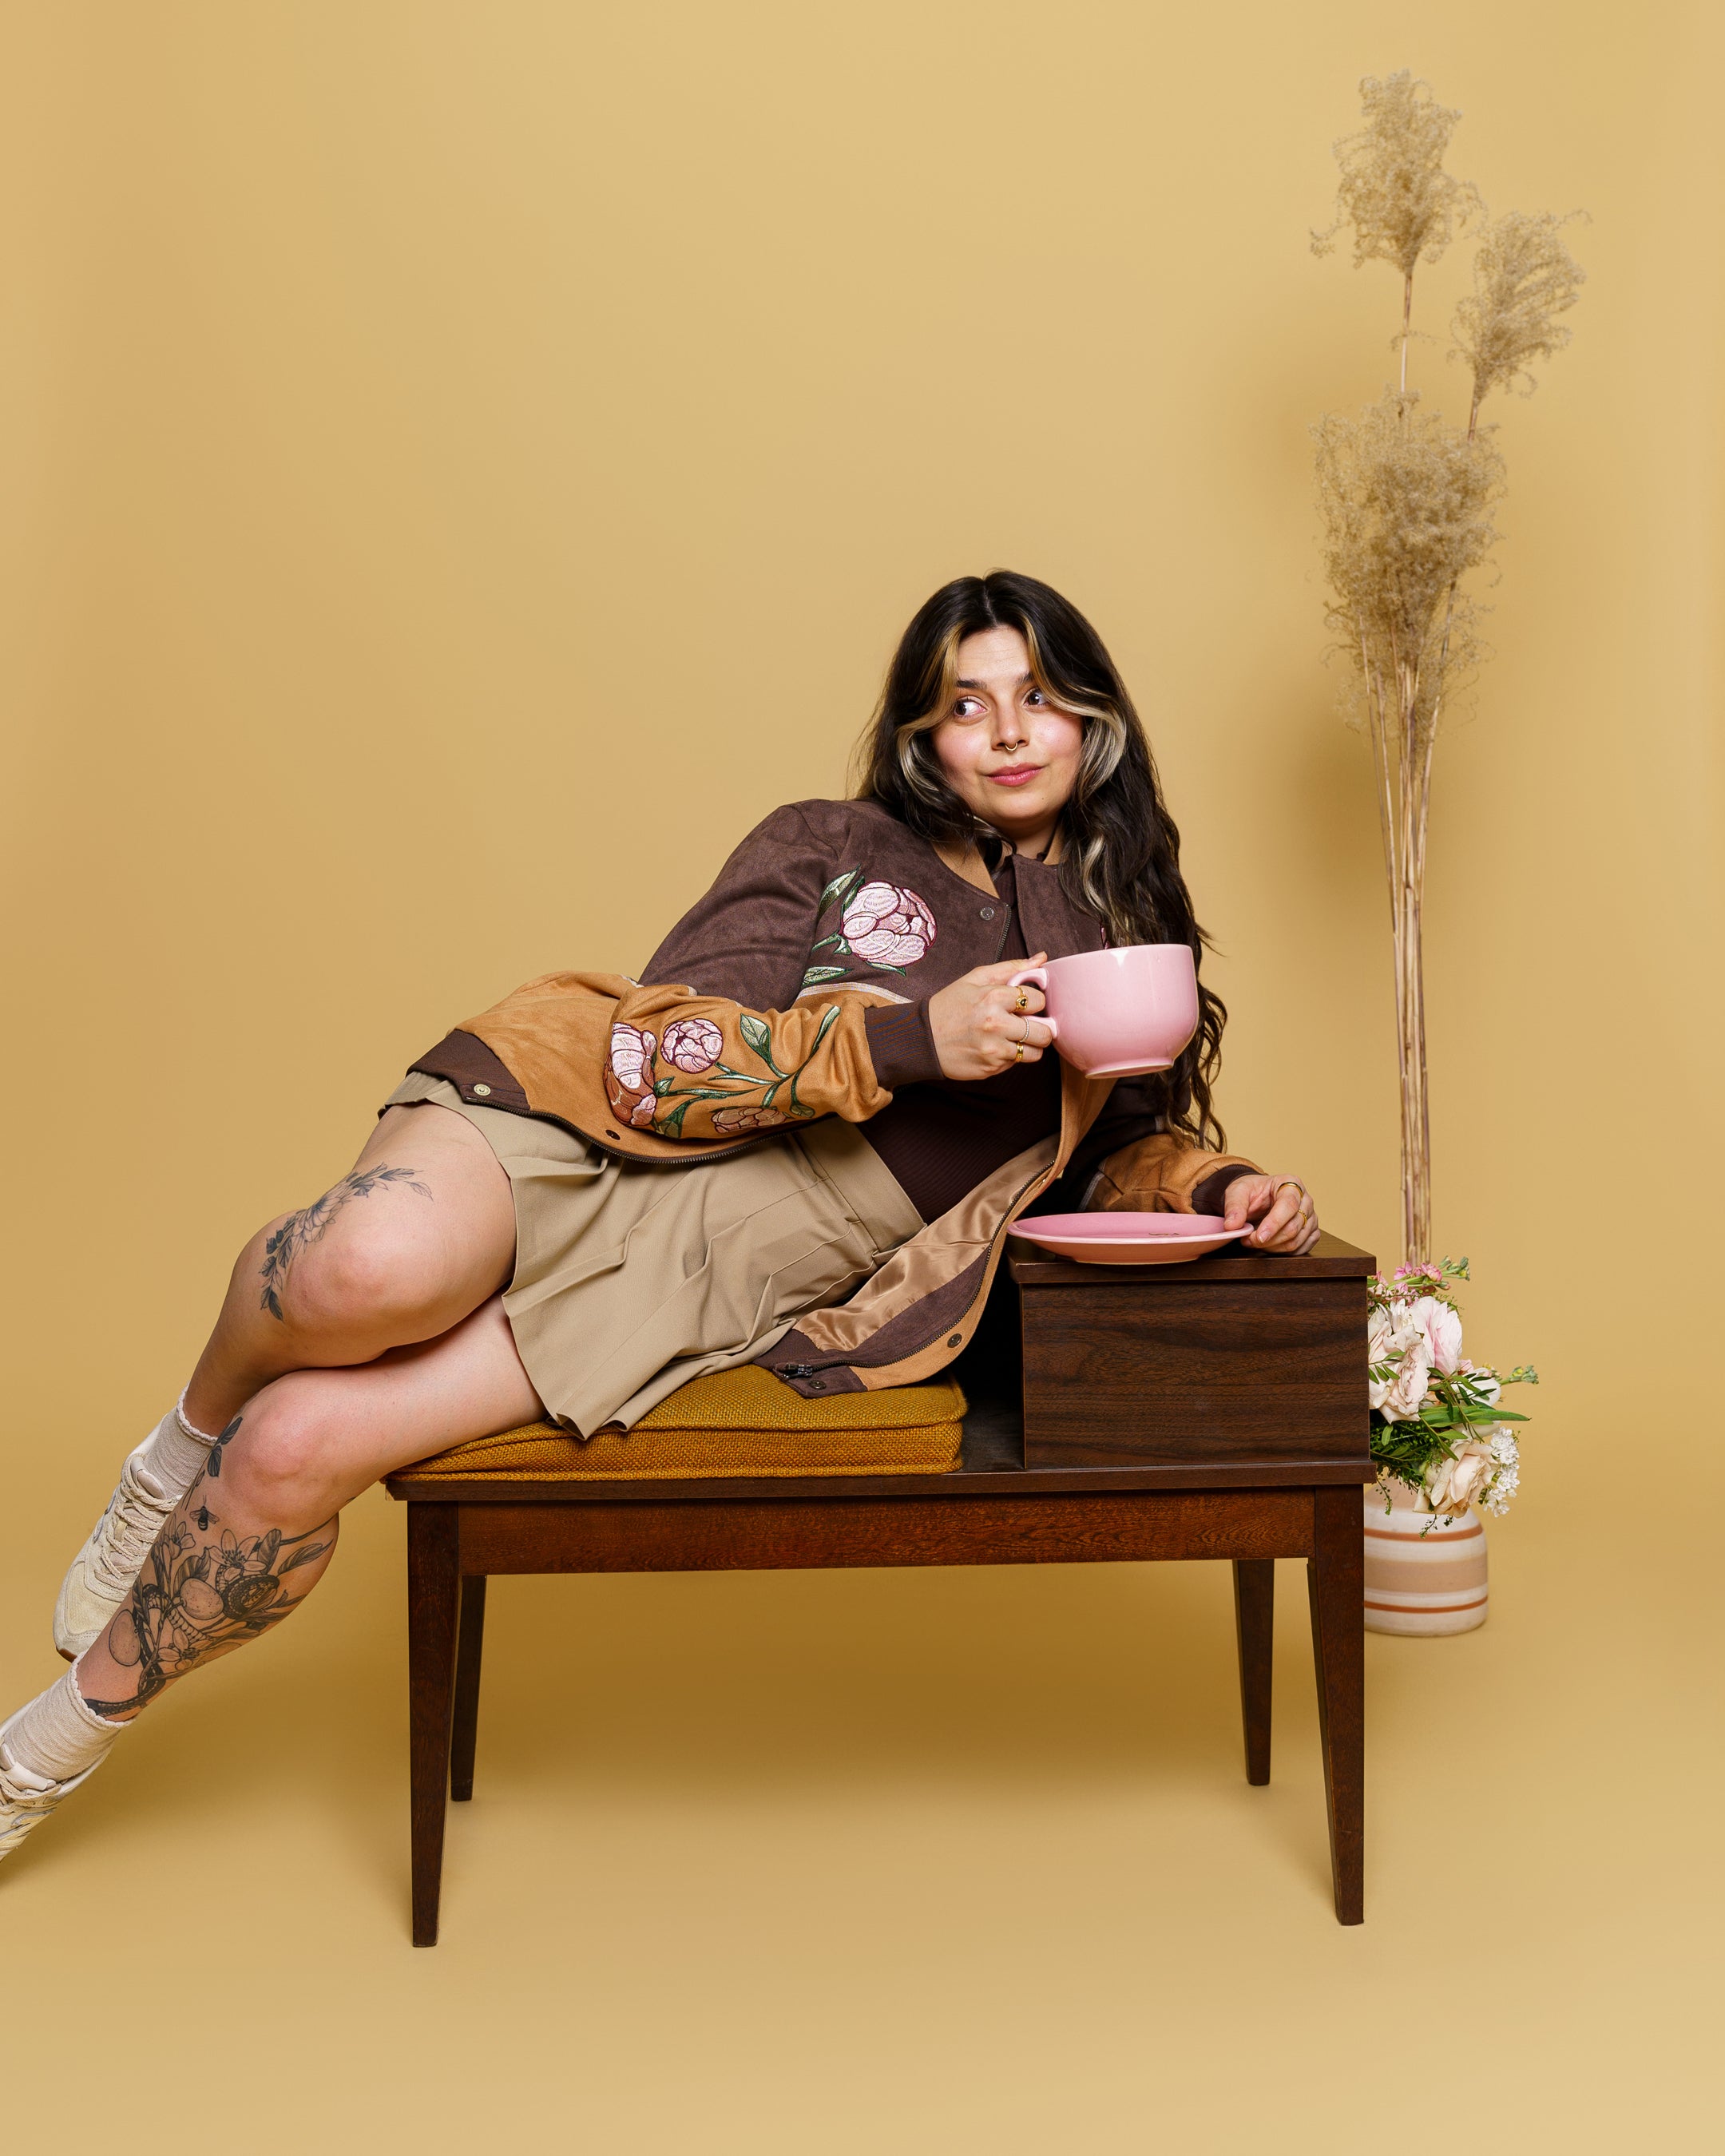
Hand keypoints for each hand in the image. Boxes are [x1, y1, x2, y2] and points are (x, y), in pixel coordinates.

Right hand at [927, 955, 1055, 1080]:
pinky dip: (1010, 1056)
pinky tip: (995, 1047)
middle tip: (1028, 1024)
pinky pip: (1015, 1063)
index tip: (1025, 1004)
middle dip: (1040, 1027)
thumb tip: (1042, 959)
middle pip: (1044, 1032)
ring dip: (1029, 1045)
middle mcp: (996, 1025)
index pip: (1039, 1001)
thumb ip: (1011, 968)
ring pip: (1035, 1053)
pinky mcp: (991, 1068)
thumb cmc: (949, 1006)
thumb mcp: (975, 979)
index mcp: (994, 998)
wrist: (922, 1039)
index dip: (1034, 1002)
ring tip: (1014, 1037)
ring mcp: (994, 1050)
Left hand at [1223, 1173, 1319, 1254]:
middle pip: (1294, 1226)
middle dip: (1269, 1239)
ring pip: (1297, 1240)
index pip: (1289, 1205)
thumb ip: (1234, 1206)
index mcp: (1291, 1183)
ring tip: (1254, 1242)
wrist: (1256, 1197)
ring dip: (1273, 1247)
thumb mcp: (1237, 1191)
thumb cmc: (1251, 1191)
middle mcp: (1305, 1200)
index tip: (1259, 1236)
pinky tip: (1268, 1246)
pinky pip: (1301, 1248)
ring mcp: (1310, 1217)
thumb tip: (1232, 1226)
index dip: (1274, 1223)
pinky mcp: (1311, 1232)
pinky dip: (1282, 1252)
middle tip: (1248, 1240)